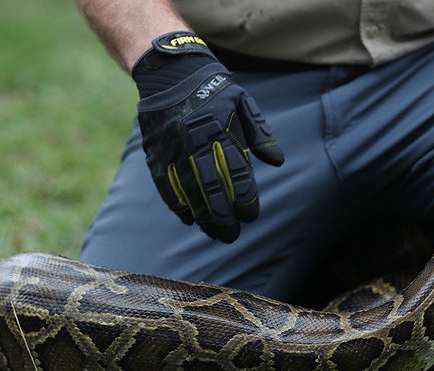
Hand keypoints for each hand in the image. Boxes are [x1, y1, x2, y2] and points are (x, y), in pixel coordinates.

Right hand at [132, 32, 283, 242]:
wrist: (170, 72)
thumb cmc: (213, 89)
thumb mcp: (242, 102)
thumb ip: (260, 133)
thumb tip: (278, 162)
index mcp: (220, 129)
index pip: (236, 171)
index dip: (244, 197)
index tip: (251, 215)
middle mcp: (195, 140)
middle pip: (211, 186)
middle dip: (223, 215)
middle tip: (232, 235)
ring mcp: (173, 147)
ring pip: (188, 189)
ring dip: (202, 215)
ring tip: (214, 233)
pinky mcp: (155, 151)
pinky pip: (165, 183)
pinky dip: (176, 203)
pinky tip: (188, 218)